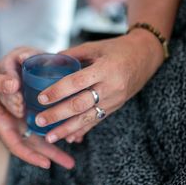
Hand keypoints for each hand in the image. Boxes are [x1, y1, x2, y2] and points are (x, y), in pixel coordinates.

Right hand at [0, 51, 73, 169]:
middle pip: (35, 143)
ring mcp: (25, 115)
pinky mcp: (33, 104)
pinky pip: (47, 115)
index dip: (31, 156)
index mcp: (3, 123)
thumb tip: (13, 84)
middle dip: (52, 154)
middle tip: (70, 164)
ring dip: (59, 136)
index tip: (46, 164)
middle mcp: (16, 122)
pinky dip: (59, 119)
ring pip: (43, 130)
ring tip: (77, 141)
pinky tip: (73, 121)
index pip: (17, 145)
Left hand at [34, 31, 164, 143]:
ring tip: (50, 137)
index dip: (58, 91)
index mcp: (105, 69)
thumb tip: (48, 61)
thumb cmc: (118, 49)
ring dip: (67, 129)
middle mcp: (110, 87)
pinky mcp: (115, 108)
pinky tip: (68, 138)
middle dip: (58, 115)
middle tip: (39, 120)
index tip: (41, 98)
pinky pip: (96, 121)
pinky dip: (81, 131)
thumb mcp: (96, 46)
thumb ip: (73, 54)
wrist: (146, 57)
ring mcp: (114, 100)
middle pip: (80, 104)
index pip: (77, 82)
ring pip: (87, 118)